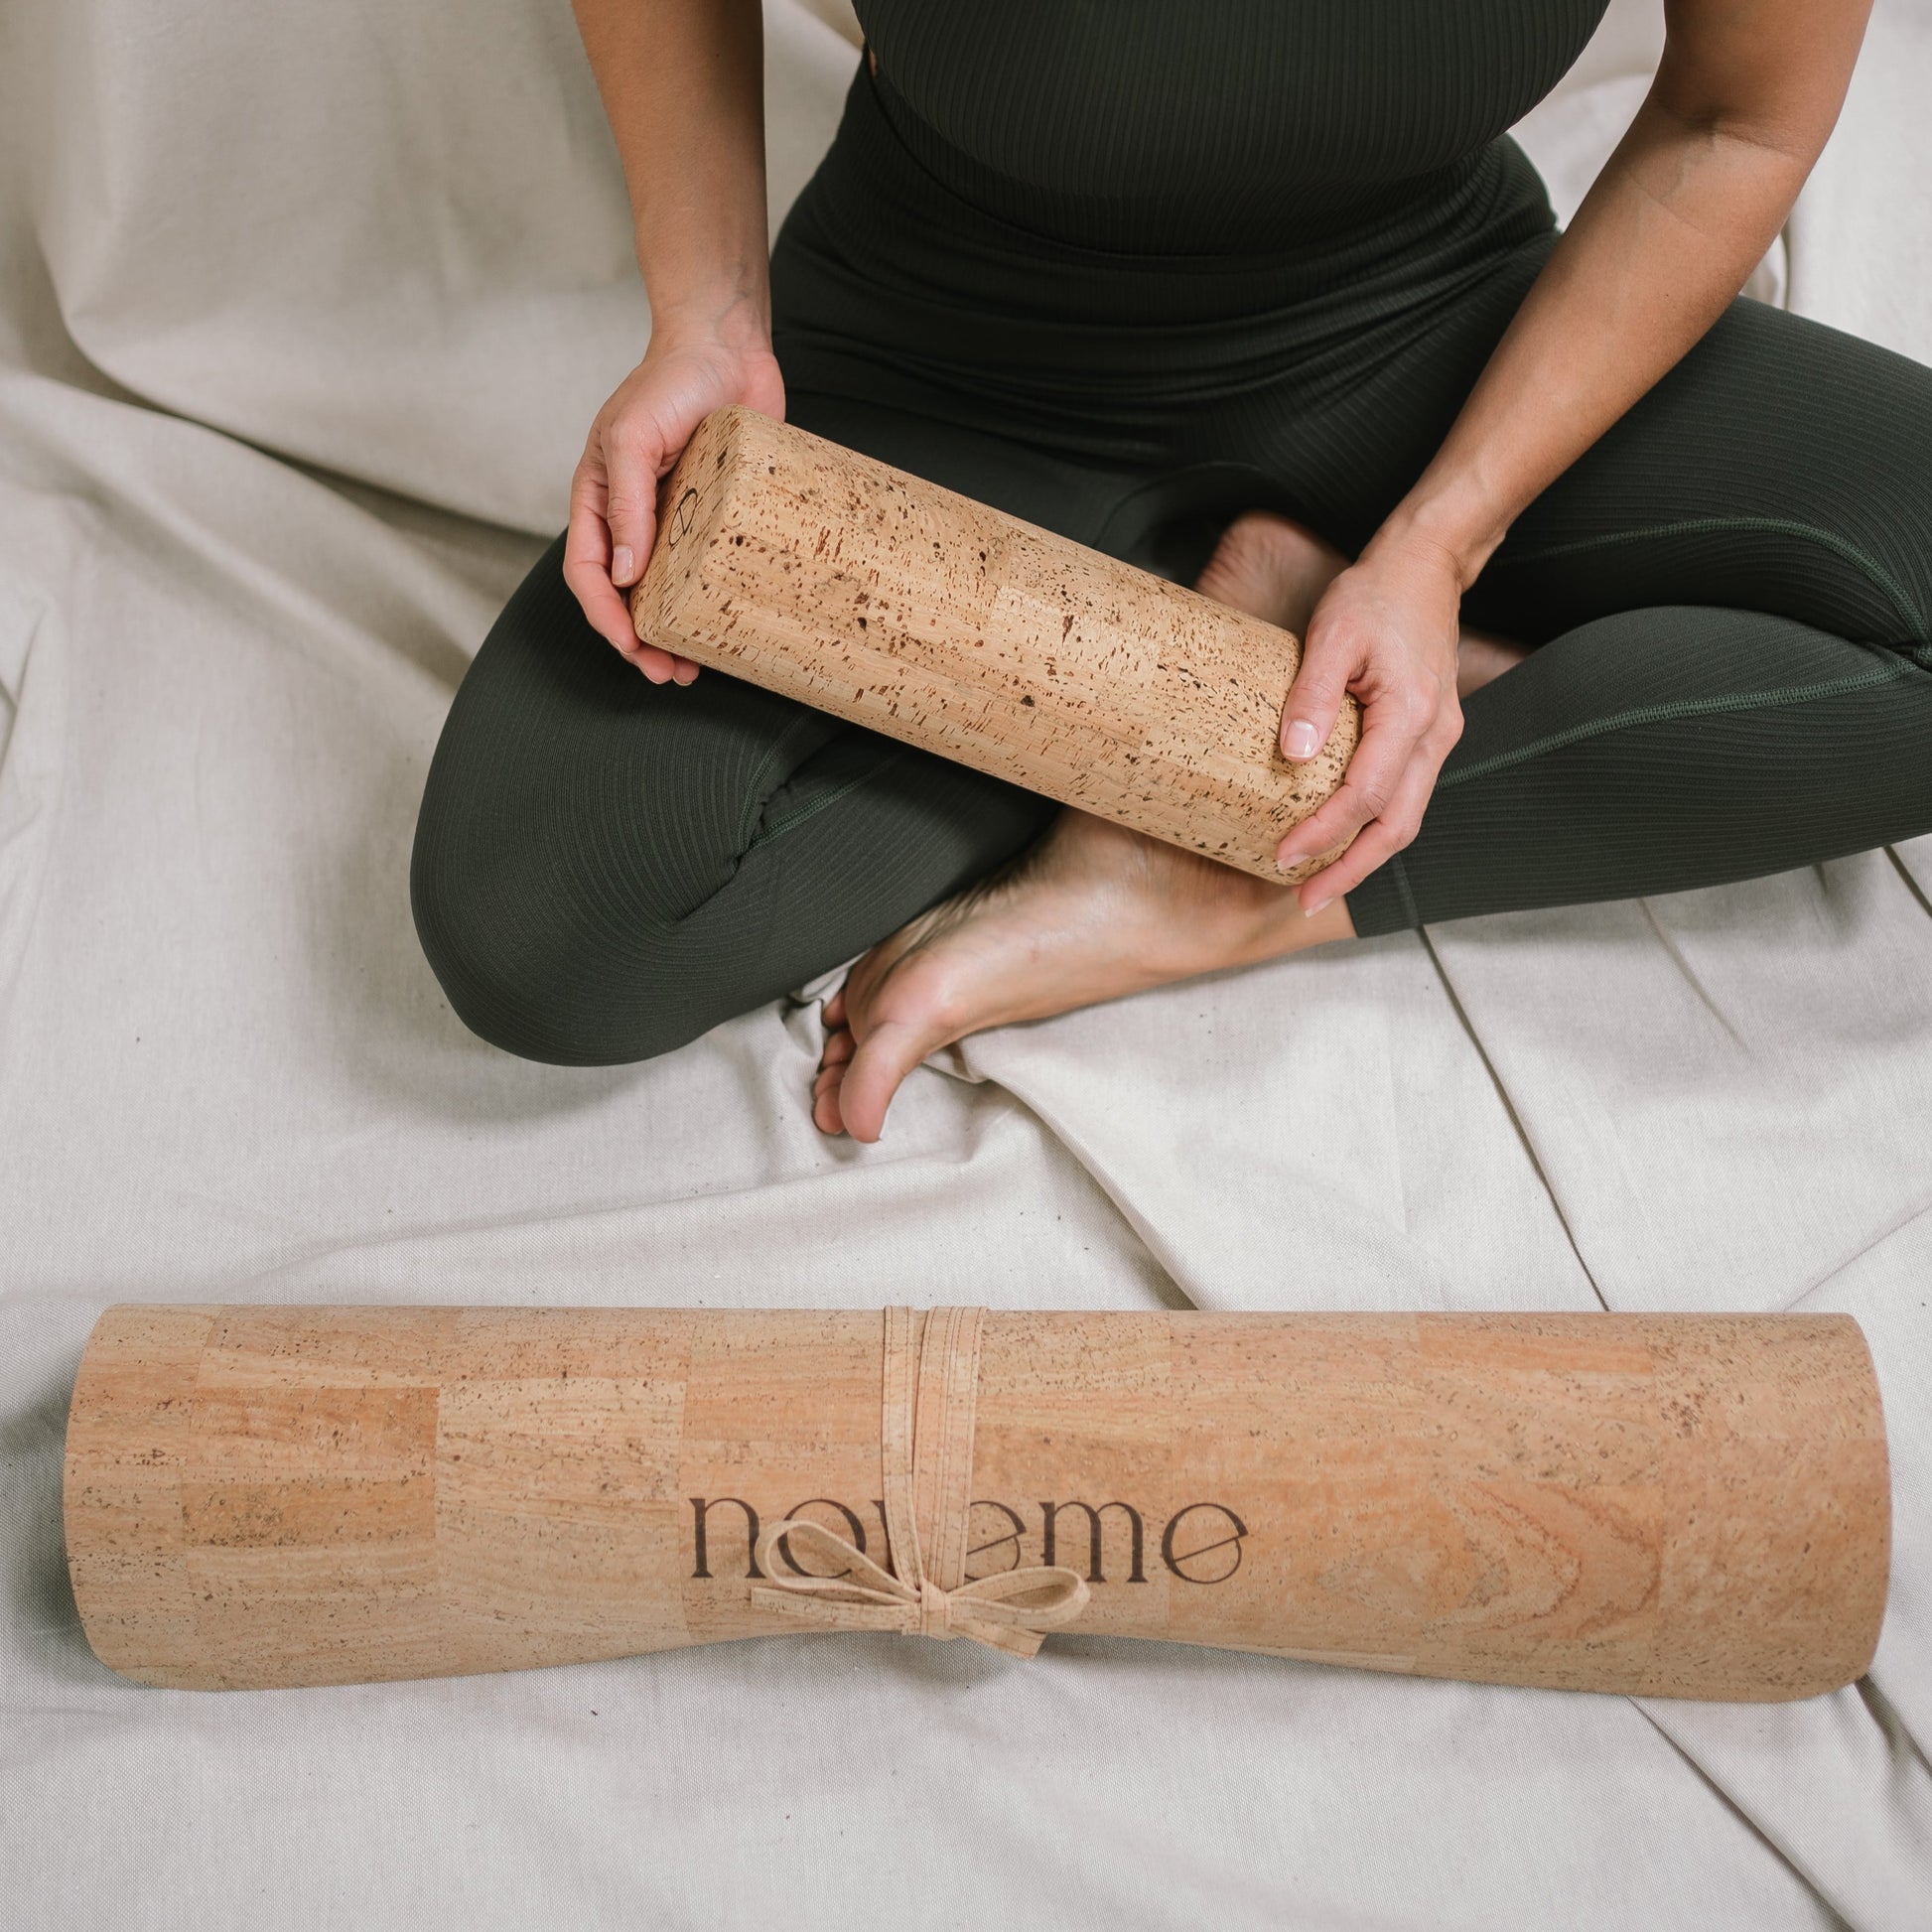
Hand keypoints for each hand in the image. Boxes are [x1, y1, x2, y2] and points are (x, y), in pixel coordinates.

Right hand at [563, 301, 785, 683]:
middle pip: (626, 594)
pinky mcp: (718, 514)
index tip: (633, 648)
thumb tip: (621, 573)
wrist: (728, 347)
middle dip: (642, 640)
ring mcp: (677, 518)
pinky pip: (711, 567)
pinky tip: (730, 624)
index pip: (588, 572)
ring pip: (668, 590)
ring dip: (677, 632)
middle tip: (669, 674)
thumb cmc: (670, 380)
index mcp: (600, 498)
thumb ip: (627, 503)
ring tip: (696, 666)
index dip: (605, 617)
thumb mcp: (634, 436)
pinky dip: (715, 601)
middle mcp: (634, 516)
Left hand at [1271, 530, 1466, 910]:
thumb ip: (1312, 696)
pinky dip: (1374, 825)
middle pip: (1397, 827)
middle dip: (1350, 870)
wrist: (1425, 568)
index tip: (1283, 856)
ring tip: (1317, 882)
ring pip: (1406, 817)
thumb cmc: (1375, 594)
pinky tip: (1341, 836)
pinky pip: (1405, 795)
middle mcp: (1435, 735)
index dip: (1324, 832)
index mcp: (1411, 714)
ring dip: (1363, 855)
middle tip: (1303, 899)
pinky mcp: (1429, 735)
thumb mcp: (1332, 634)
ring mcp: (1438, 737)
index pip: (1366, 795)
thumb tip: (1293, 755)